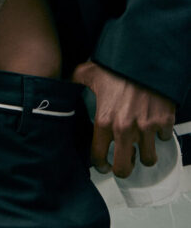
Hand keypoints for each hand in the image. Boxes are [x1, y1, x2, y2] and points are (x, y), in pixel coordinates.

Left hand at [70, 60, 175, 177]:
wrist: (143, 59)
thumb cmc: (116, 67)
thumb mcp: (88, 73)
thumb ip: (74, 81)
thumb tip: (62, 84)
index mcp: (104, 121)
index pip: (98, 156)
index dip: (100, 164)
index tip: (103, 165)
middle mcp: (124, 129)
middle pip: (124, 168)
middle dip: (123, 169)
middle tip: (123, 163)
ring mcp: (146, 127)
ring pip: (148, 159)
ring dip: (145, 155)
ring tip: (140, 147)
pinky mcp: (163, 121)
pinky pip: (164, 138)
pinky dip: (160, 135)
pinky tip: (153, 126)